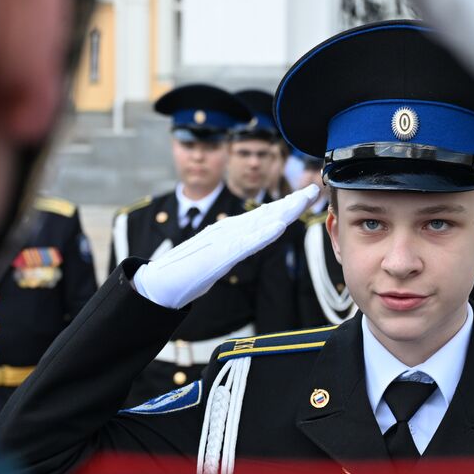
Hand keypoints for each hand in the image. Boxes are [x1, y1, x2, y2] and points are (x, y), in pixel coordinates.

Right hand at [132, 185, 319, 309]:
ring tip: (303, 201)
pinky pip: (245, 244)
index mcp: (231, 232)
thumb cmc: (187, 272)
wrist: (159, 284)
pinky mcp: (218, 255)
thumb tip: (253, 239)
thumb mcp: (219, 257)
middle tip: (314, 190)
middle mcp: (230, 230)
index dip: (287, 206)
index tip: (307, 197)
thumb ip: (236, 246)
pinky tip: (278, 228)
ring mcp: (224, 241)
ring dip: (283, 212)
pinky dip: (263, 235)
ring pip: (259, 223)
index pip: (265, 216)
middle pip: (266, 214)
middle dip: (292, 203)